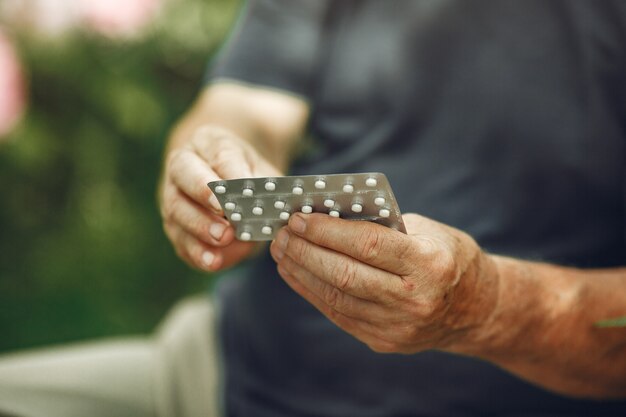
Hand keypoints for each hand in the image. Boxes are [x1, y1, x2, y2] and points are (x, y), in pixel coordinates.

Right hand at [161, 125, 281, 270]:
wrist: (226, 180)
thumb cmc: (250, 176)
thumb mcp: (263, 173)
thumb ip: (266, 191)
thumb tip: (272, 212)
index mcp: (209, 142)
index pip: (219, 155)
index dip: (229, 175)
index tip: (238, 193)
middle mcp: (183, 164)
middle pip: (185, 176)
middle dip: (205, 200)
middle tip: (227, 217)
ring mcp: (172, 193)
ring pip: (176, 209)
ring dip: (199, 228)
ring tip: (223, 240)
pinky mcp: (172, 222)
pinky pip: (178, 237)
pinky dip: (195, 251)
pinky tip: (212, 261)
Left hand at [269, 213, 499, 353]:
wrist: (475, 308)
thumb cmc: (446, 257)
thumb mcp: (425, 231)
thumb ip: (381, 225)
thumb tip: (328, 215)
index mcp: (429, 263)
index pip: (367, 244)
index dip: (327, 231)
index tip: (299, 218)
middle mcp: (414, 299)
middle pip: (345, 274)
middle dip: (306, 251)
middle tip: (282, 233)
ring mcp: (398, 326)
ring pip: (336, 297)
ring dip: (302, 272)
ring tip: (282, 252)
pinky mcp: (384, 341)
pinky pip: (339, 314)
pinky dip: (312, 292)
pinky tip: (296, 274)